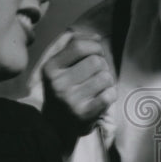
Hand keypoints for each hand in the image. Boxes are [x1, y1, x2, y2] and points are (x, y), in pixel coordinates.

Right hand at [42, 31, 115, 145]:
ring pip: (105, 77)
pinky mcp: (85, 114)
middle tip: (96, 74)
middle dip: (102, 65)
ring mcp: (71, 100)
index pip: (79, 46)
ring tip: (97, 87)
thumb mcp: (58, 67)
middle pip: (96, 61)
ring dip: (106, 81)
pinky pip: (110, 94)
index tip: (96, 52)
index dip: (94, 46)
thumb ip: (72, 46)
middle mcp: (58, 84)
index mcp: (50, 69)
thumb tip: (95, 36)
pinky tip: (101, 98)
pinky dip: (110, 94)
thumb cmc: (62, 90)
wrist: (55, 125)